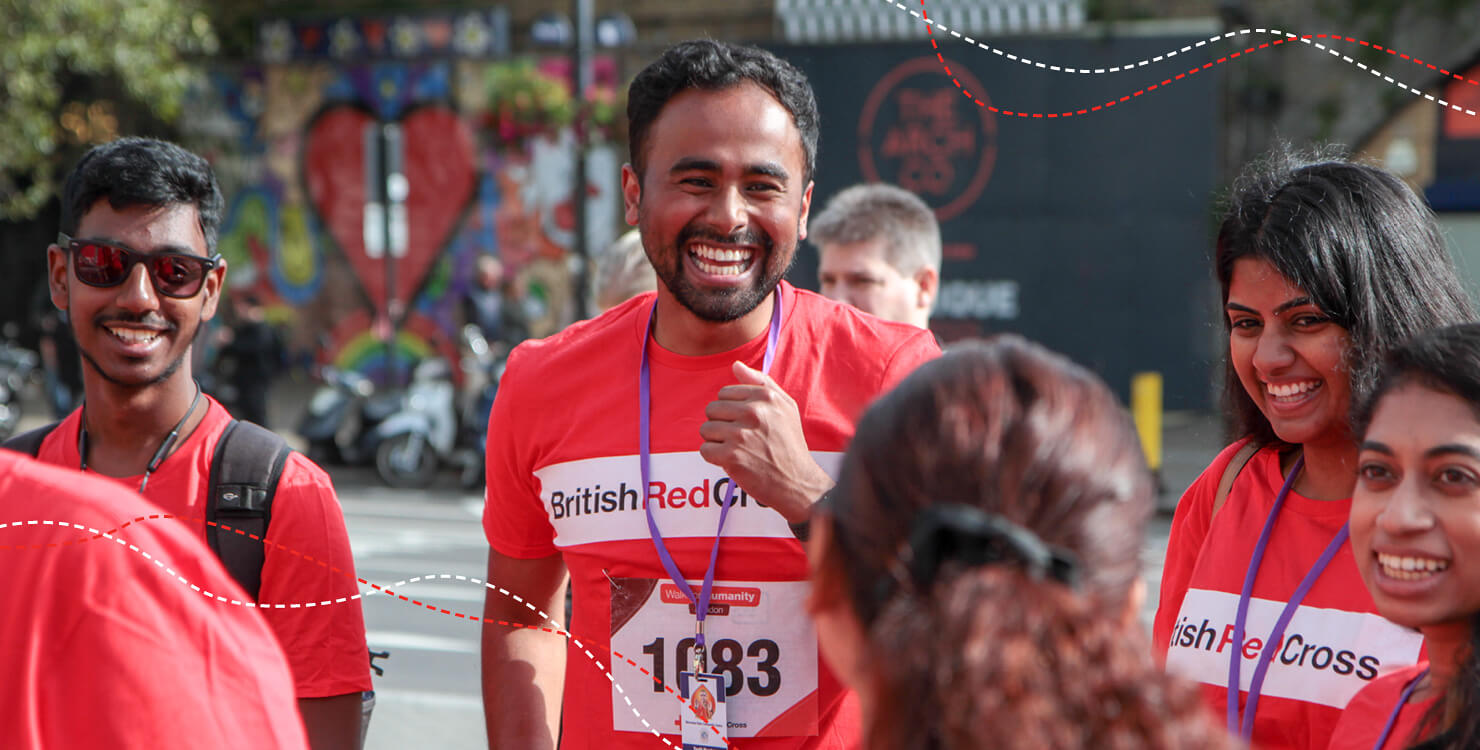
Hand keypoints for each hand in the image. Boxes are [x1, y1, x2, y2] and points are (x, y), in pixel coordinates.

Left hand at [699, 361, 832, 523]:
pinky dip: (715, 459)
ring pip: (706, 430)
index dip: (731, 410)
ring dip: (717, 442)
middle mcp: (753, 412)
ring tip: (738, 450)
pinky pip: (705, 450)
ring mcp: (741, 435)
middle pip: (712, 410)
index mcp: (765, 396)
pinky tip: (733, 461)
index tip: (746, 424)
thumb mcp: (785, 407)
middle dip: (721, 425)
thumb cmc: (789, 443)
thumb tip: (735, 366)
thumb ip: (761, 382)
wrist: (797, 482)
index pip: (724, 393)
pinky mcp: (731, 456)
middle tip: (741, 440)